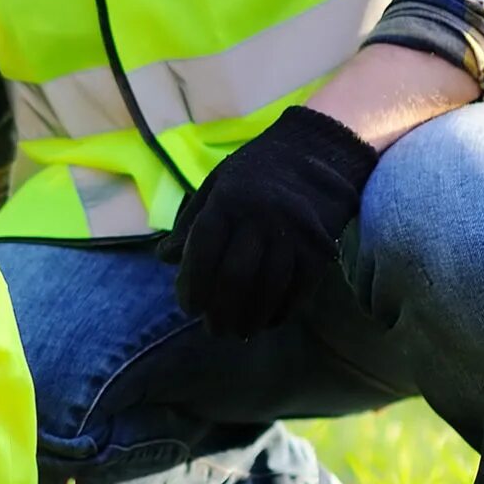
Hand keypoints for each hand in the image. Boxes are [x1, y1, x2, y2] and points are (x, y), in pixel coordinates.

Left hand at [158, 106, 378, 339]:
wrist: (319, 152)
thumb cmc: (258, 170)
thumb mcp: (218, 183)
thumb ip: (192, 221)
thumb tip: (164, 258)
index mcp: (228, 200)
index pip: (202, 250)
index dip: (192, 283)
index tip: (188, 306)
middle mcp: (259, 218)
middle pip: (235, 277)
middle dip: (220, 310)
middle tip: (213, 329)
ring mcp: (293, 234)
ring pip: (267, 288)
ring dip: (250, 317)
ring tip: (238, 332)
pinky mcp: (320, 247)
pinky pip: (299, 289)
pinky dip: (282, 310)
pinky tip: (268, 321)